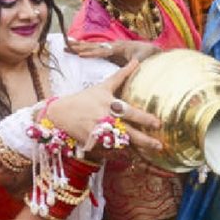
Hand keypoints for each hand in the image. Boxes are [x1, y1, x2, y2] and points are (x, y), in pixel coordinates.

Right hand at [47, 60, 162, 153]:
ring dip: (134, 150)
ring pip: (119, 145)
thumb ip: (121, 75)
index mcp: (109, 105)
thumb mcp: (103, 86)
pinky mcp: (91, 144)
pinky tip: (131, 158)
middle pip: (128, 132)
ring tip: (148, 155)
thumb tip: (136, 61)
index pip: (130, 112)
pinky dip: (118, 155)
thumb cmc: (84, 98)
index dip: (144, 118)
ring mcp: (97, 133)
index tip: (158, 123)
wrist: (60, 113)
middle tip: (159, 145)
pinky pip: (108, 151)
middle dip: (144, 140)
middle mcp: (104, 119)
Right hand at [67, 39, 159, 65]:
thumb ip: (135, 63)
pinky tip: (76, 48)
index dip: (91, 52)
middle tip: (66, 45)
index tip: (80, 54)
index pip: (102, 50)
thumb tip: (130, 68)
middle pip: (93, 45)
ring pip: (92, 45)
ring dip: (79, 45)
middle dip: (79, 46)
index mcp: (118, 48)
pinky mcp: (110, 50)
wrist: (151, 49)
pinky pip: (95, 48)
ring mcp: (110, 47)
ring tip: (66, 44)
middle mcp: (112, 45)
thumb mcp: (142, 59)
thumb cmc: (147, 55)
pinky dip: (85, 48)